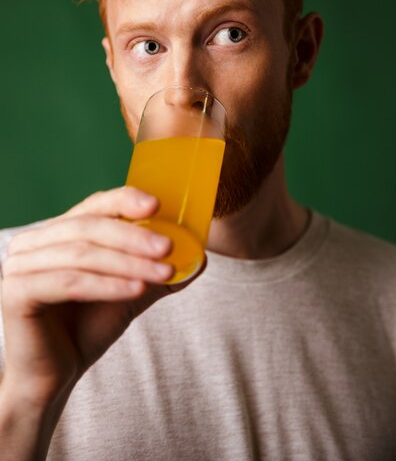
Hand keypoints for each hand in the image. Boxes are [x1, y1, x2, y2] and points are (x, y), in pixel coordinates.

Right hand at [0, 186, 197, 407]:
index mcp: (57, 233)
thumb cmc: (87, 327)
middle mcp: (34, 242)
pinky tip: (136, 290)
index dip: (124, 200)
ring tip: (163, 273)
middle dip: (134, 237)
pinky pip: (70, 282)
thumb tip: (199, 257)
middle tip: (169, 247)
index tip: (158, 206)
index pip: (93, 206)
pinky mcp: (16, 292)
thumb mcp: (128, 292)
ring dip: (128, 262)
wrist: (55, 375)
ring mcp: (19, 266)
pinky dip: (107, 285)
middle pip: (89, 227)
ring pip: (83, 254)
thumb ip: (155, 272)